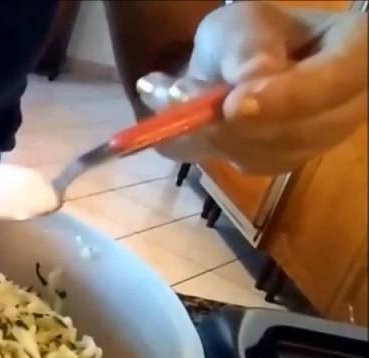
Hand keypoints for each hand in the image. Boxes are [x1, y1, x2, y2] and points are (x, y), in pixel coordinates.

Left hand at [137, 1, 367, 173]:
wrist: (236, 63)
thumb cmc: (250, 37)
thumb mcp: (244, 23)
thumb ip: (247, 46)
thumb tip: (251, 77)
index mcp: (357, 55)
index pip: (339, 81)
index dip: (287, 98)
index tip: (232, 104)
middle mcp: (350, 105)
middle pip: (304, 130)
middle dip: (238, 123)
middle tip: (183, 102)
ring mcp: (319, 140)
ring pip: (271, 154)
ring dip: (216, 135)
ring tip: (174, 100)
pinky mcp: (285, 163)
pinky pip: (247, 164)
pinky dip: (210, 147)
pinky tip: (184, 124)